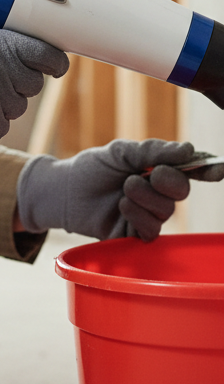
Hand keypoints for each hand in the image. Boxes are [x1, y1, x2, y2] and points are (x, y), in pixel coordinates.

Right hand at [0, 29, 68, 137]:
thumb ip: (17, 45)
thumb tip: (47, 48)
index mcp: (11, 43)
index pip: (51, 57)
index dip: (55, 65)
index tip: (56, 69)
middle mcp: (6, 67)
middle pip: (34, 85)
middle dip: (21, 85)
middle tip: (0, 75)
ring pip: (18, 107)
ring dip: (5, 103)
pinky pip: (3, 127)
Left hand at [17, 138, 196, 241]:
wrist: (65, 191)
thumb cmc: (93, 169)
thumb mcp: (123, 151)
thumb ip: (155, 151)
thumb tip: (189, 150)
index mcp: (159, 168)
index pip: (190, 170)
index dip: (208, 170)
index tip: (219, 171)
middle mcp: (159, 192)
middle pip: (183, 190)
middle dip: (167, 181)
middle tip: (146, 174)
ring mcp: (149, 214)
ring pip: (167, 211)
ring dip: (145, 197)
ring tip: (124, 189)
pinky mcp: (137, 234)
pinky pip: (153, 230)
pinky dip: (138, 215)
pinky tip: (122, 207)